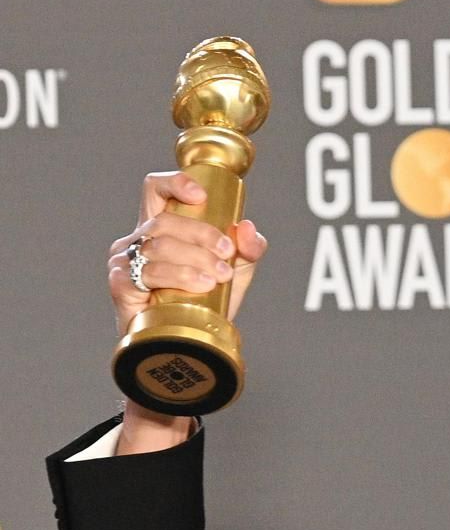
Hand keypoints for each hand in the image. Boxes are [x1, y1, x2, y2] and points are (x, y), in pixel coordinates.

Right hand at [107, 170, 267, 337]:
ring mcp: (126, 261)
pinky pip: (147, 274)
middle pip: (164, 220)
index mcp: (161, 227)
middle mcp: (138, 239)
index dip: (174, 184)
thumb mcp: (234, 274)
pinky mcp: (121, 285)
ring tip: (217, 277)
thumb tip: (248, 228)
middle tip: (227, 255)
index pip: (156, 189)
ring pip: (158, 246)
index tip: (200, 195)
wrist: (188, 346)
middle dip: (201, 234)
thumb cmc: (203, 305)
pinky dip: (177, 277)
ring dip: (194, 259)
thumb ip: (247, 251)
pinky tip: (199, 285)